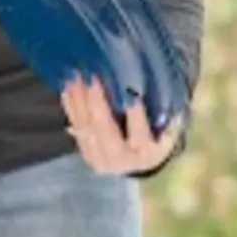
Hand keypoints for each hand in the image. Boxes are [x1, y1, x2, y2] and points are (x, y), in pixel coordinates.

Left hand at [63, 80, 179, 175]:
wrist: (141, 158)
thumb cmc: (160, 132)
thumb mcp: (168, 125)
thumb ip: (164, 111)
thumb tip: (160, 88)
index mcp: (148, 153)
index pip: (140, 135)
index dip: (136, 117)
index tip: (132, 95)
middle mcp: (123, 160)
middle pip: (106, 132)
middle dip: (98, 103)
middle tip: (93, 78)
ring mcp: (101, 159)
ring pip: (86, 128)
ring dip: (79, 100)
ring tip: (76, 76)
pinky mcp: (87, 153)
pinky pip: (76, 127)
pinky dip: (71, 105)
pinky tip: (67, 87)